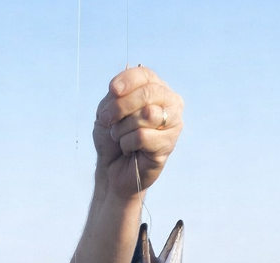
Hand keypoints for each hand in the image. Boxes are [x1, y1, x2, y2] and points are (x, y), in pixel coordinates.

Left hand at [93, 66, 182, 199]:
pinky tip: (129, 150)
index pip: (144, 75)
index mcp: (155, 88)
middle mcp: (169, 102)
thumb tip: (120, 92)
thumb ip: (115, 96)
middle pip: (148, 92)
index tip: (111, 91)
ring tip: (120, 137)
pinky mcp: (169, 144)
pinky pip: (143, 136)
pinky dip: (127, 144)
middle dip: (121, 107)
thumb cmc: (111, 138)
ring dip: (123, 128)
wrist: (111, 170)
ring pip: (147, 114)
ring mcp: (173, 123)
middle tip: (108, 121)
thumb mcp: (106, 111)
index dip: (126, 81)